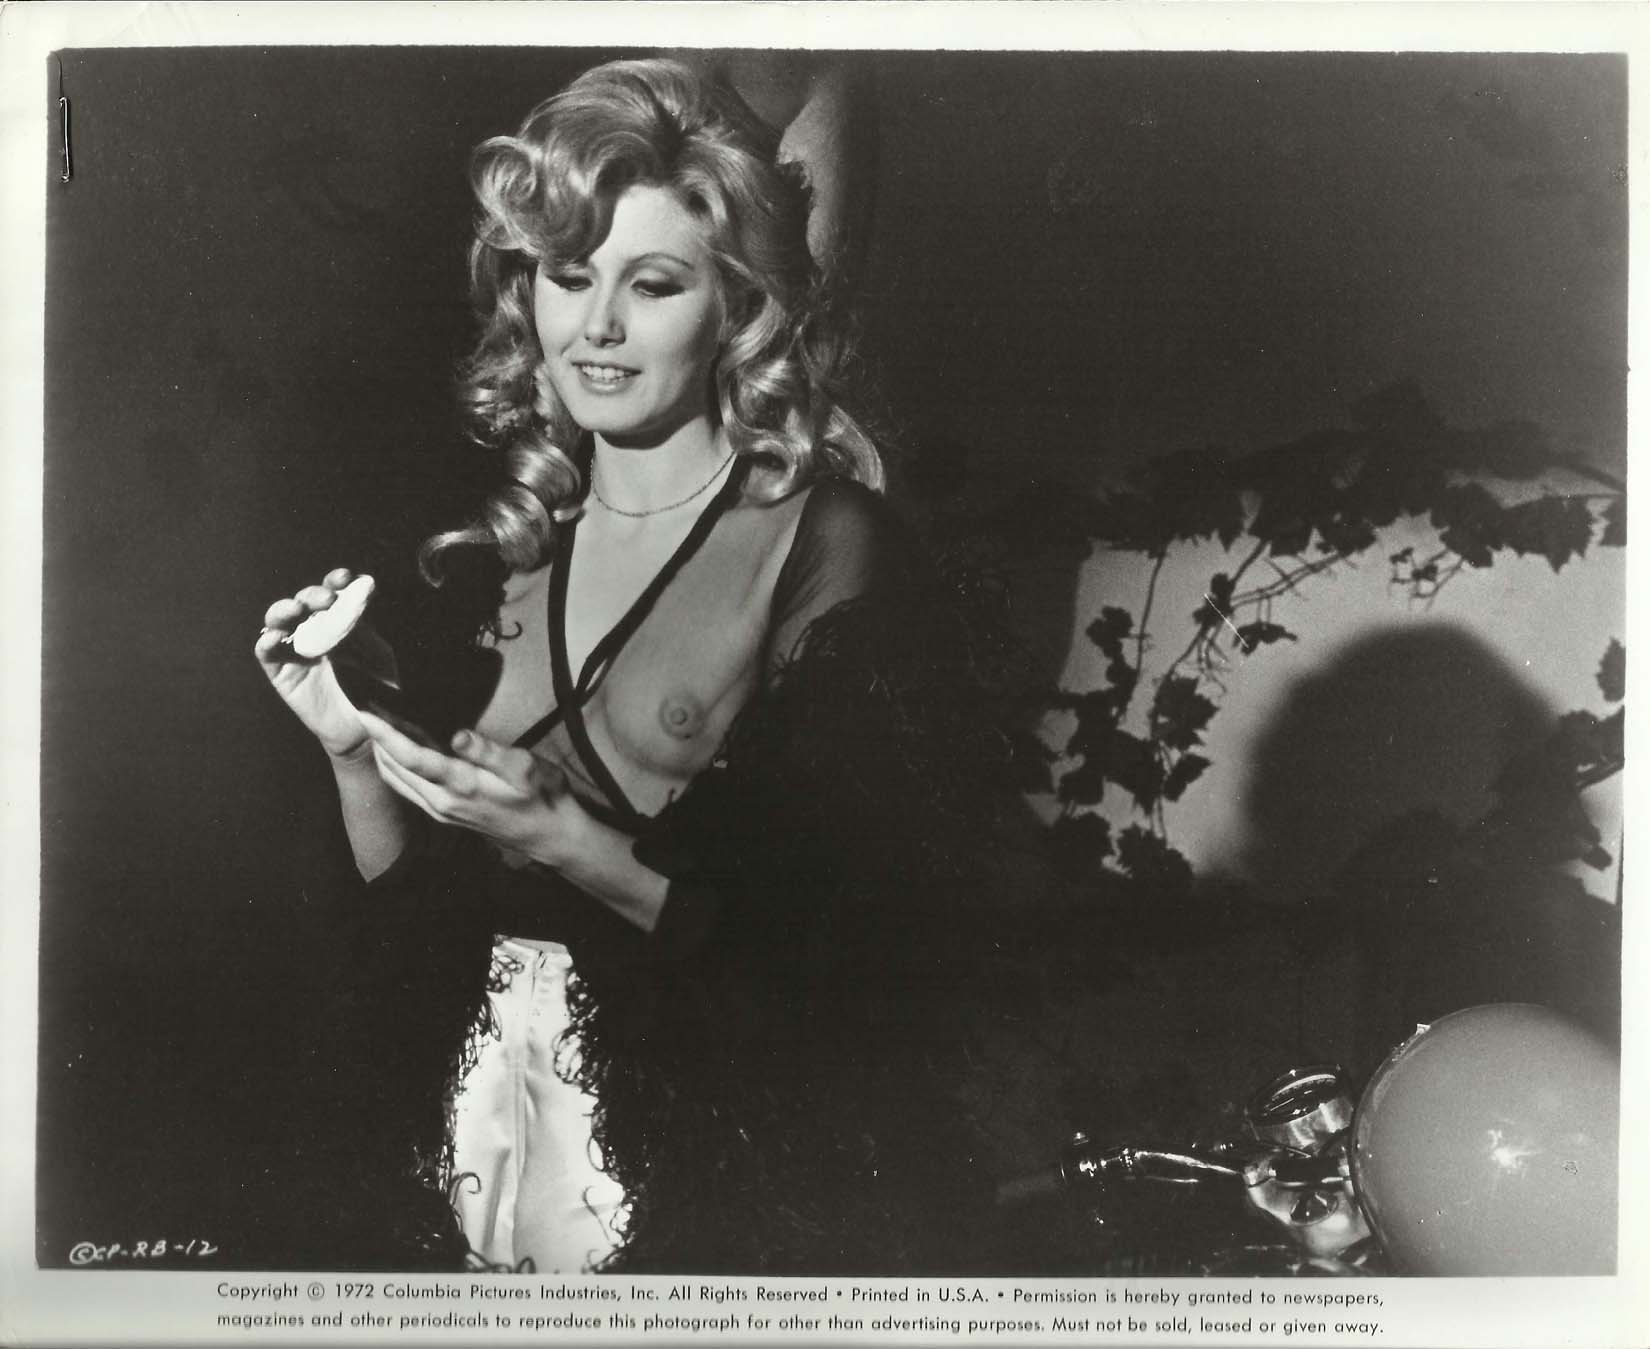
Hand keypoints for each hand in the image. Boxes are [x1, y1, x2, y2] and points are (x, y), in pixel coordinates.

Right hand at [254, 567, 370, 759]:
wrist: (365, 725)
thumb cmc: (374, 686)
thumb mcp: (377, 651)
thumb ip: (366, 622)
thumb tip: (365, 585)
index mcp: (338, 619)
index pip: (332, 592)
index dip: (334, 581)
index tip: (345, 577)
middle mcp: (313, 629)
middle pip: (304, 602)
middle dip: (313, 595)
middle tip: (327, 600)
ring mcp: (294, 649)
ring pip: (278, 620)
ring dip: (284, 610)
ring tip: (295, 609)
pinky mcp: (280, 672)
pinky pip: (267, 653)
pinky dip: (267, 642)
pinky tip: (276, 637)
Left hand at [358, 713, 584, 866]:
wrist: (549, 835)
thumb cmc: (543, 797)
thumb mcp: (526, 768)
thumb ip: (489, 751)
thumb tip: (458, 735)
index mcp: (461, 786)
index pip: (411, 758)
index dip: (385, 734)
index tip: (365, 713)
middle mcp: (442, 802)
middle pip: (395, 768)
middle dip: (377, 739)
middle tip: (368, 708)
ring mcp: (440, 810)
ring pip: (397, 780)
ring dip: (383, 753)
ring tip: (378, 724)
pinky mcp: (444, 813)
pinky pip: (407, 789)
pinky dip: (395, 767)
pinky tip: (399, 750)